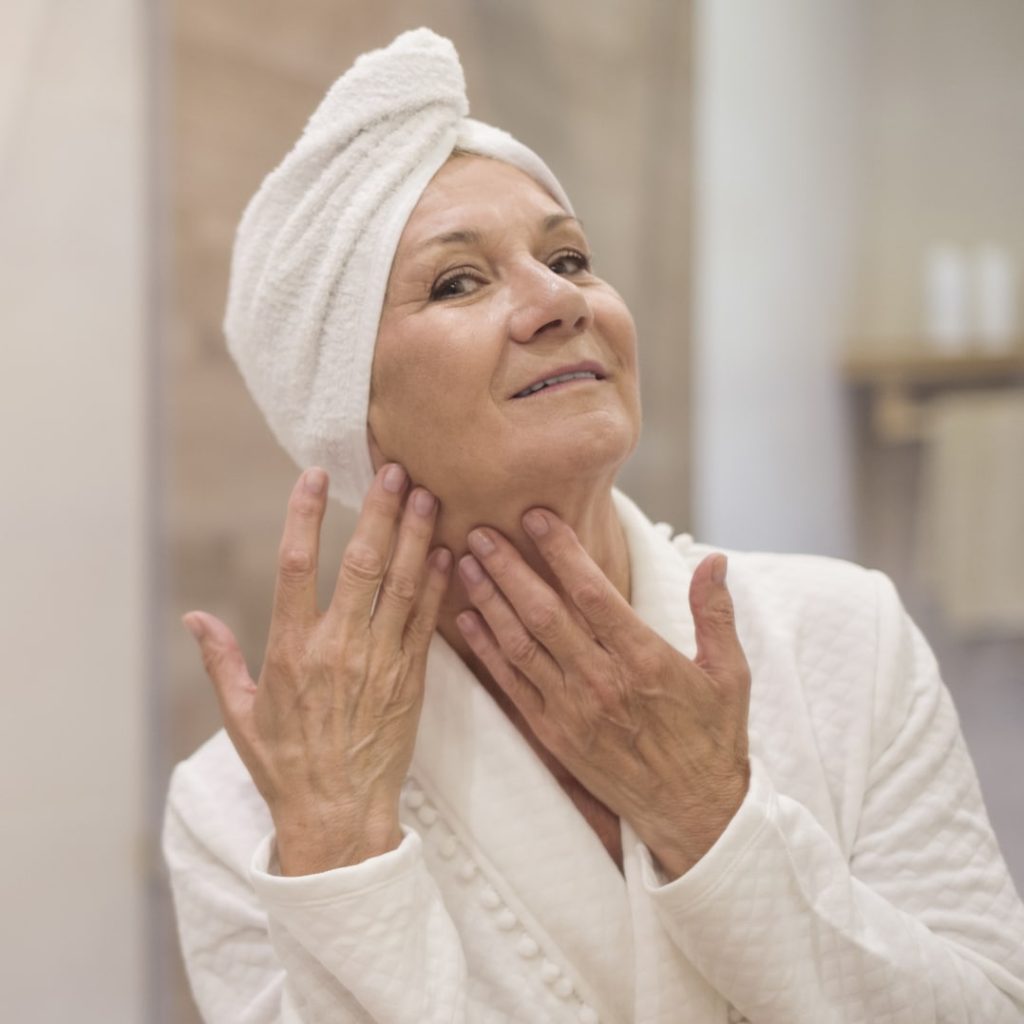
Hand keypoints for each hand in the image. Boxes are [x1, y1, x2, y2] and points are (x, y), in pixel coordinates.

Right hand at [182, 464, 451, 874]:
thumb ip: (220, 660)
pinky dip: (438, 582)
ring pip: (404, 585)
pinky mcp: (412, 678)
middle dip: (381, 512)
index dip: (304, 515)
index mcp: (292, 650)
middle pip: (363, 564)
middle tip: (397, 470)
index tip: (314, 476)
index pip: (296, 566)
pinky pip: (427, 620)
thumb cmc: (285, 765)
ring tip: (428, 496)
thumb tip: (194, 617)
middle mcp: (340, 647)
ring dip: (417, 536)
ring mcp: (382, 661)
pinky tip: (447, 551)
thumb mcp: (240, 715)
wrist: (339, 815)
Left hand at [455, 510, 749, 878]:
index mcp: (645, 661)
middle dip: (509, 569)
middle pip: (544, 614)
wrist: (694, 814)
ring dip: (490, 601)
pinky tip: (467, 620)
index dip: (561, 552)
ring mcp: (573, 711)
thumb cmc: (713, 739)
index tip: (536, 516)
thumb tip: (714, 559)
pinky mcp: (555, 734)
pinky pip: (512, 685)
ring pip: (521, 646)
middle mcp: (602, 683)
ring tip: (465, 563)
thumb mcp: (730, 675)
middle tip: (481, 531)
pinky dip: (487, 650)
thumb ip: (716, 614)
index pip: (593, 594)